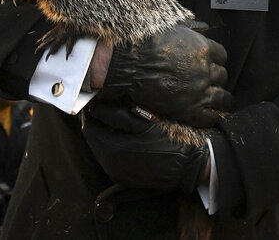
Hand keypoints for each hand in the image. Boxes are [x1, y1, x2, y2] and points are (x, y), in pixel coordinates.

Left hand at [82, 102, 209, 192]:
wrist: (189, 166)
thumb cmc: (169, 140)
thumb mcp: (142, 121)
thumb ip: (115, 114)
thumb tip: (96, 107)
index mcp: (111, 150)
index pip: (88, 127)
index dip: (91, 111)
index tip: (98, 100)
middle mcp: (110, 166)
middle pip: (93, 139)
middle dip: (98, 122)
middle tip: (108, 106)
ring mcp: (118, 174)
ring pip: (101, 149)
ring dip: (105, 134)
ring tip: (119, 119)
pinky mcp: (126, 179)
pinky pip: (111, 159)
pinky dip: (113, 146)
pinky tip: (127, 136)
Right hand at [99, 24, 230, 127]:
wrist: (131, 64)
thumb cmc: (149, 43)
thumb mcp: (174, 28)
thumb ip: (193, 28)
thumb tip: (205, 27)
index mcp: (204, 49)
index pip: (222, 56)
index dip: (216, 60)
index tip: (212, 63)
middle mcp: (206, 70)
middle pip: (222, 76)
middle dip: (217, 78)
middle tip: (211, 81)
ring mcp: (199, 91)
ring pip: (222, 98)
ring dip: (221, 100)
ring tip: (220, 101)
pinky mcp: (189, 110)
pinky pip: (208, 118)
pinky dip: (211, 118)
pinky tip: (210, 117)